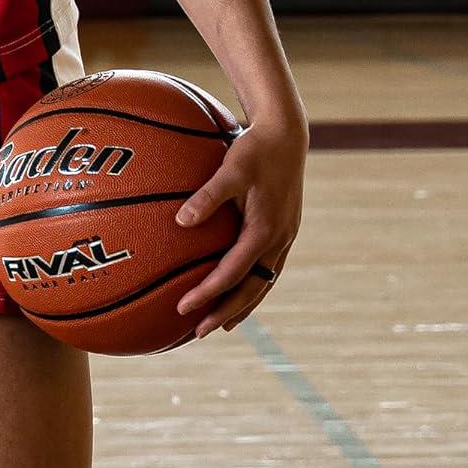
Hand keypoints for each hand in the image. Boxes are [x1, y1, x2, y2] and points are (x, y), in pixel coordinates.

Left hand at [174, 116, 305, 337]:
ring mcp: (284, 237)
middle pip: (251, 289)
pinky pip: (267, 268)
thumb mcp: (231, 168)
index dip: (208, 294)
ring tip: (222, 324)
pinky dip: (253, 285)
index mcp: (264, 230)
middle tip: (198, 332)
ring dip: (242, 304)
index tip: (183, 309)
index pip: (232, 273)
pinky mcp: (284, 230)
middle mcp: (278, 240)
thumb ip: (208, 195)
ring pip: (263, 283)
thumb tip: (180, 221)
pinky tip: (239, 287)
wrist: (287, 135)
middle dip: (225, 312)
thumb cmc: (256, 148)